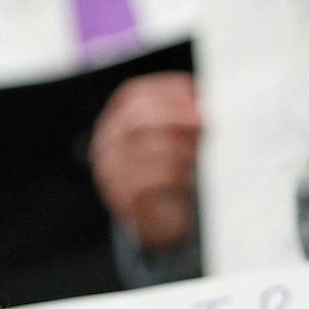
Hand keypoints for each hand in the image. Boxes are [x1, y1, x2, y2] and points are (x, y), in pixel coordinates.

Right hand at [90, 73, 201, 249]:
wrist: (158, 218)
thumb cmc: (168, 173)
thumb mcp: (176, 138)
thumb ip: (184, 117)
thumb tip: (198, 96)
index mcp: (116, 122)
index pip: (132, 95)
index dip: (164, 90)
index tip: (193, 91)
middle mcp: (107, 144)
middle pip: (135, 118)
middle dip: (173, 114)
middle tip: (201, 120)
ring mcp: (111, 172)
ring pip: (143, 148)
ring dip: (177, 146)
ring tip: (195, 152)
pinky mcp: (124, 198)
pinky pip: (146, 180)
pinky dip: (171, 173)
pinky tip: (185, 174)